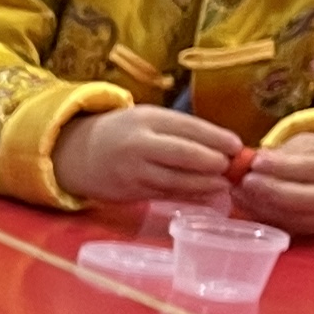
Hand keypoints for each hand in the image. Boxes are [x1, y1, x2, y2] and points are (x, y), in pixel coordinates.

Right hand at [50, 103, 246, 208]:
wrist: (77, 154)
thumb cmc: (122, 133)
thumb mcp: (147, 119)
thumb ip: (179, 130)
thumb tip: (221, 145)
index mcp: (146, 119)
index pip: (188, 127)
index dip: (216, 138)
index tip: (237, 145)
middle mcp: (139, 144)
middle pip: (183, 154)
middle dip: (212, 162)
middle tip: (232, 167)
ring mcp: (133, 171)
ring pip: (176, 179)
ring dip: (204, 183)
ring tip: (223, 183)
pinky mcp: (131, 192)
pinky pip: (166, 194)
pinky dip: (188, 194)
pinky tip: (205, 194)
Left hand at [233, 130, 313, 232]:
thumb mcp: (309, 144)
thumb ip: (285, 153)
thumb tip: (255, 161)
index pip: (309, 168)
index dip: (280, 166)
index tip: (255, 162)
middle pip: (299, 198)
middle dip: (267, 190)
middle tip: (244, 180)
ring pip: (289, 216)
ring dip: (258, 205)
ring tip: (238, 190)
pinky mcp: (312, 232)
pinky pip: (283, 226)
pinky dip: (260, 215)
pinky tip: (245, 203)